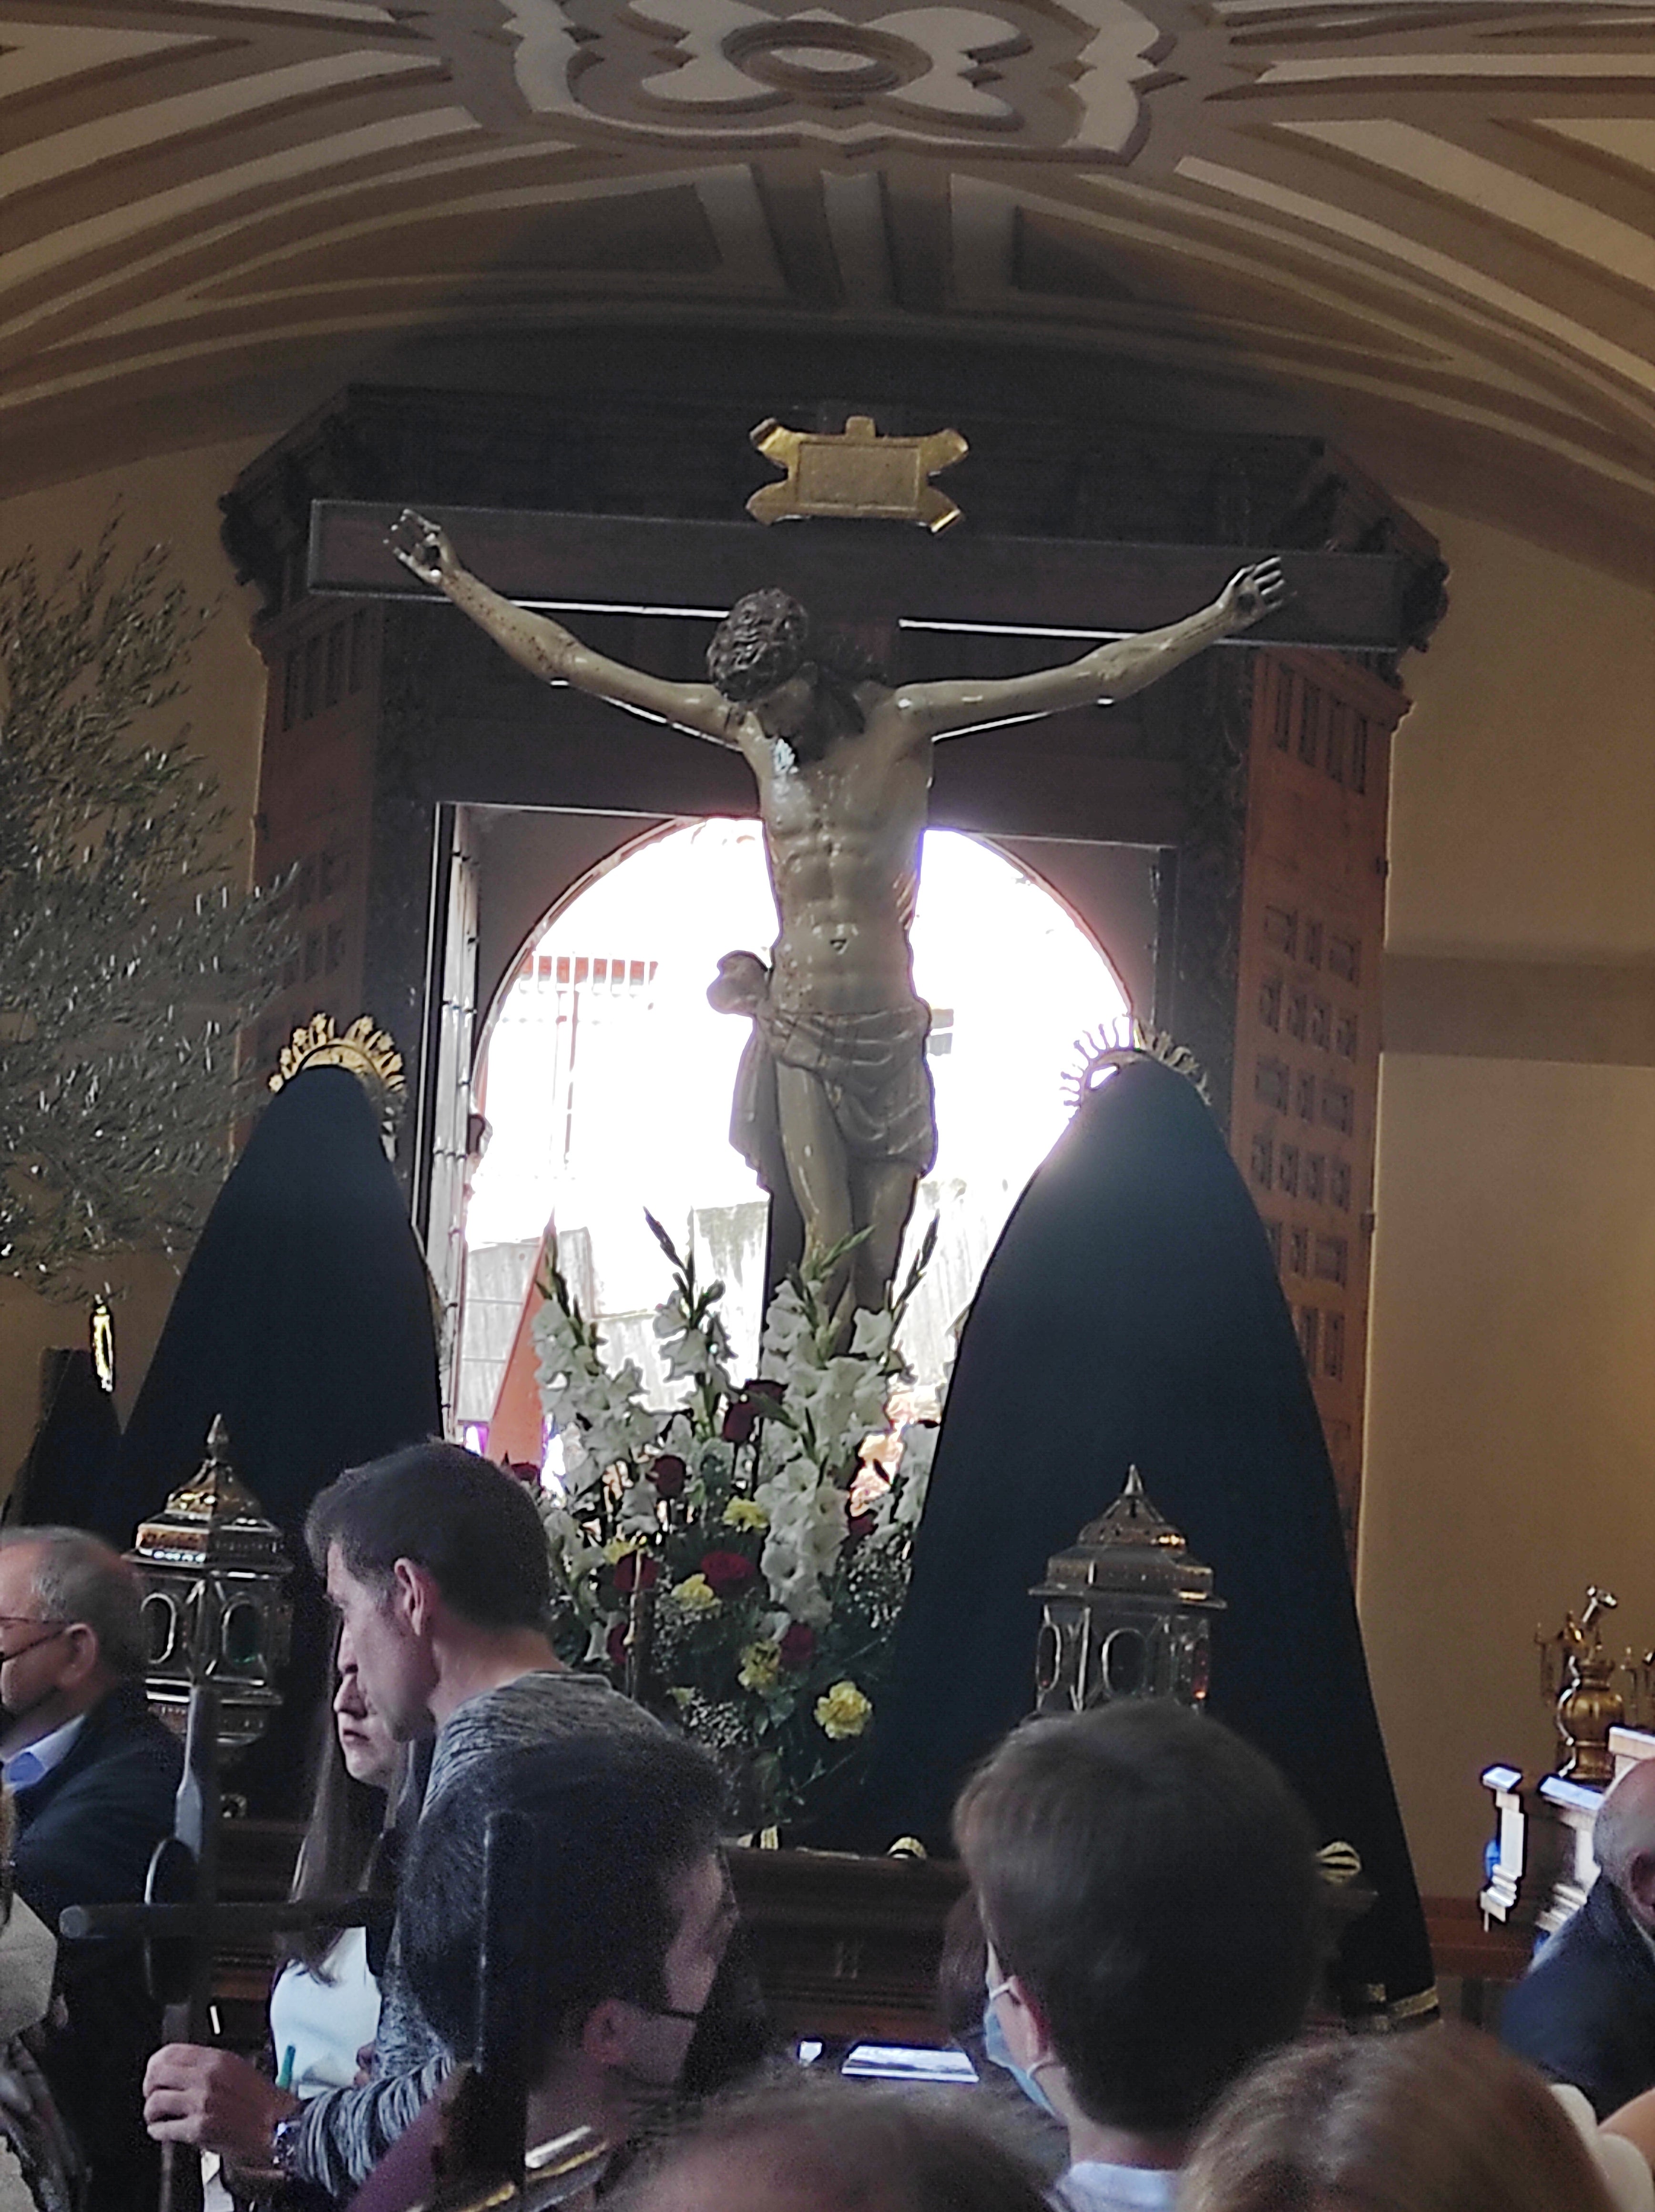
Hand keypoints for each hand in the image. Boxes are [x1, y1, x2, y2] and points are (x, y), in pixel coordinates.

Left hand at [143, 2043, 298, 2163]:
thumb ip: (209, 2067)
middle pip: (157, 2074)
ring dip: (151, 2112)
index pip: (170, 2052)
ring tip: (156, 2116)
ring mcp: (202, 2103)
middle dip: (149, 2086)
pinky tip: (162, 2131)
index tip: (154, 2073)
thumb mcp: (237, 2070)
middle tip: (151, 2094)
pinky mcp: (198, 2129)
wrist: (278, 2126)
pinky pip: (163, 2129)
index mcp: (217, 2059)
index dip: (156, 2064)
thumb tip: (179, 2070)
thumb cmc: (262, 2102)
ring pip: (156, 2102)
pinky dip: (158, 2131)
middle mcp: (207, 2078)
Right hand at [387, 507, 457, 588]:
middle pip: (413, 532)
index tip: (405, 512)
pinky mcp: (413, 564)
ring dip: (400, 534)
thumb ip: (434, 535)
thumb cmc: (449, 557)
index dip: (414, 518)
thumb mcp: (443, 542)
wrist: (450, 575)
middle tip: (403, 519)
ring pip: (406, 542)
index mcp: (432, 538)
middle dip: (407, 525)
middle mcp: (424, 545)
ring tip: (394, 527)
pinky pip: (401, 555)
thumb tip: (421, 541)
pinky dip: (394, 549)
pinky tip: (387, 542)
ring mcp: (418, 555)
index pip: (421, 525)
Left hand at [1215, 557, 1288, 631]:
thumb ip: (1243, 573)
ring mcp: (1258, 600)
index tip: (1278, 559)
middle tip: (1281, 571)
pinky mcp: (1261, 610)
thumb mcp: (1233, 584)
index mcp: (1247, 582)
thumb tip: (1254, 564)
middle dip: (1273, 575)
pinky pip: (1275, 604)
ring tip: (1284, 582)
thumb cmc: (1226, 601)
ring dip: (1278, 586)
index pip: (1260, 570)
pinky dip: (1284, 600)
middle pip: (1267, 579)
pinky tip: (1291, 595)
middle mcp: (1253, 590)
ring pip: (1272, 590)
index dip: (1269, 564)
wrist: (1224, 617)